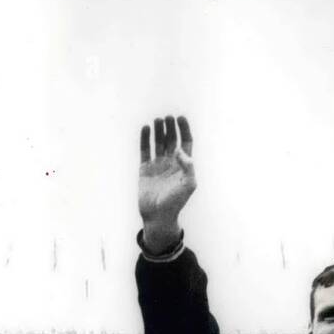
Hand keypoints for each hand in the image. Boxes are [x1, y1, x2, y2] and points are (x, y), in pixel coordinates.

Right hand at [139, 115, 194, 253]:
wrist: (158, 216)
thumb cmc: (176, 202)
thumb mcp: (188, 185)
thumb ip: (188, 166)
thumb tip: (180, 149)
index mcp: (183, 165)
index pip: (185, 142)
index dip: (184, 129)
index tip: (180, 118)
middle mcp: (171, 162)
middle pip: (171, 139)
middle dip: (170, 127)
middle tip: (167, 117)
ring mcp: (157, 164)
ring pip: (158, 142)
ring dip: (158, 130)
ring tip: (157, 120)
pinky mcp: (145, 168)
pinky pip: (145, 150)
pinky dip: (145, 138)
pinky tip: (146, 128)